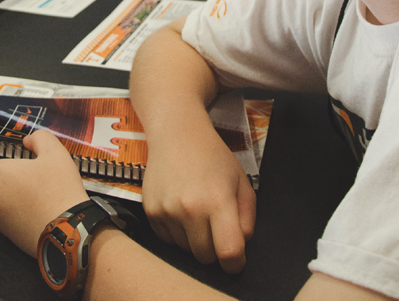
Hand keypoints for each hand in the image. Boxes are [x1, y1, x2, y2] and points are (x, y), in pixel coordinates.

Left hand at [0, 130, 89, 255]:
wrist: (67, 230)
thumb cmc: (58, 194)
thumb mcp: (55, 153)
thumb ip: (39, 138)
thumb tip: (30, 140)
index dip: (2, 165)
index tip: (18, 166)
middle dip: (9, 182)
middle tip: (32, 180)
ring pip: (0, 203)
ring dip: (13, 198)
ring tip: (39, 196)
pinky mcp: (6, 234)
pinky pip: (8, 219)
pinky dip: (19, 214)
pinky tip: (39, 211)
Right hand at [141, 120, 256, 272]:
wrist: (176, 135)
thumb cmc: (212, 157)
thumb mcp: (241, 181)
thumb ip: (247, 217)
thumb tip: (240, 245)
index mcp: (218, 201)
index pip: (229, 252)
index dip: (236, 263)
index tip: (236, 260)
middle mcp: (190, 209)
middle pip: (205, 257)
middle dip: (214, 250)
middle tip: (216, 229)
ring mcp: (167, 211)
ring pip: (185, 251)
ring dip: (194, 241)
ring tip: (197, 213)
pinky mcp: (151, 213)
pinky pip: (167, 241)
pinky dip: (177, 234)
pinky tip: (181, 211)